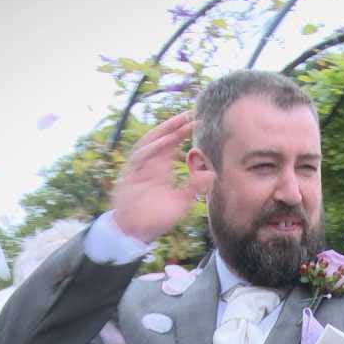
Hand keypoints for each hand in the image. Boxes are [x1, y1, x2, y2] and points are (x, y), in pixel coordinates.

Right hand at [110, 111, 204, 242]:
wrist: (134, 231)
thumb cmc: (156, 217)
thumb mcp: (181, 202)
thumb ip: (194, 187)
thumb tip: (213, 174)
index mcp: (161, 168)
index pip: (173, 144)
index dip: (183, 132)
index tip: (198, 121)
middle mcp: (150, 164)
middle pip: (162, 138)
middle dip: (175, 125)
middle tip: (191, 112)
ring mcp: (139, 168)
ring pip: (150, 143)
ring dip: (165, 131)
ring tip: (180, 121)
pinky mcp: (130, 175)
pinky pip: (141, 157)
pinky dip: (153, 148)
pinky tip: (167, 141)